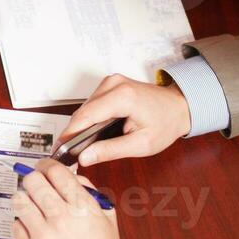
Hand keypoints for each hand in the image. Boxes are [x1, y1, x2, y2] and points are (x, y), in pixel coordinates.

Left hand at [11, 159, 123, 238]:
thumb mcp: (108, 219)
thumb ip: (90, 193)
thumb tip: (71, 177)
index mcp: (83, 207)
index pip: (56, 171)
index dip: (48, 165)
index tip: (45, 168)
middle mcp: (61, 217)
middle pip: (33, 181)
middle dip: (33, 179)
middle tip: (35, 185)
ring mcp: (44, 235)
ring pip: (19, 200)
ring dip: (23, 199)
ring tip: (29, 205)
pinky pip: (15, 225)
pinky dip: (21, 223)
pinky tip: (31, 228)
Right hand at [62, 74, 190, 166]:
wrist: (180, 106)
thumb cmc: (165, 123)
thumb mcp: (141, 144)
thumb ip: (110, 151)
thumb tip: (85, 157)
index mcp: (122, 97)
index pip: (85, 116)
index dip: (69, 135)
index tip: (58, 151)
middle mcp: (113, 84)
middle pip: (82, 112)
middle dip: (73, 133)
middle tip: (68, 155)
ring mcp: (111, 81)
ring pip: (84, 107)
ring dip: (81, 126)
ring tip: (79, 146)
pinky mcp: (110, 84)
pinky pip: (92, 103)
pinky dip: (89, 118)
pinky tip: (91, 133)